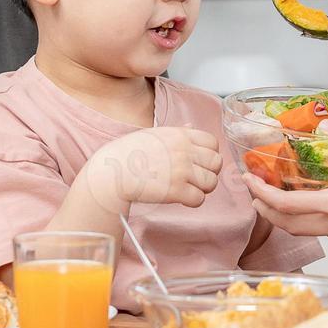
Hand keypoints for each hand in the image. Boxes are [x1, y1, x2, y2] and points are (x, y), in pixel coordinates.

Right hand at [83, 126, 221, 211]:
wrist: (111, 172)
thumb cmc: (127, 153)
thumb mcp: (153, 134)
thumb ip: (176, 132)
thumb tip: (190, 126)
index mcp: (179, 135)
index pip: (213, 142)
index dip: (209, 154)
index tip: (199, 163)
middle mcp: (183, 150)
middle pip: (217, 163)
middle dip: (209, 172)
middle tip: (196, 179)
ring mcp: (181, 171)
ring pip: (212, 182)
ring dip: (202, 188)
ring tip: (188, 189)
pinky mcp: (175, 191)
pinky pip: (199, 199)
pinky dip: (192, 201)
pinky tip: (181, 198)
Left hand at [243, 120, 327, 257]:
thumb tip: (326, 125)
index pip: (288, 206)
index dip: (261, 194)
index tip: (247, 181)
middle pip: (292, 224)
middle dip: (268, 208)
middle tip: (254, 190)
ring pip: (314, 230)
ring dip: (296, 215)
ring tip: (286, 194)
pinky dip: (323, 220)